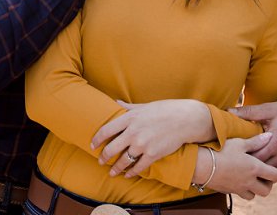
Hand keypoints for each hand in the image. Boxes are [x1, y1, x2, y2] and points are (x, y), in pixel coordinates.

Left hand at [92, 99, 212, 177]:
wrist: (184, 119)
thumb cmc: (164, 110)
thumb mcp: (144, 106)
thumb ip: (128, 107)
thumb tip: (116, 102)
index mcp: (130, 118)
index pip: (106, 130)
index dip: (97, 139)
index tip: (92, 145)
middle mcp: (133, 132)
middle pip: (111, 149)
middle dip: (104, 157)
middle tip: (100, 161)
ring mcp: (143, 144)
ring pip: (123, 161)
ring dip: (115, 168)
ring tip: (112, 172)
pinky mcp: (152, 155)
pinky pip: (138, 167)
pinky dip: (131, 172)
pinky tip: (127, 174)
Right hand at [205, 133, 276, 198]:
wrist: (201, 164)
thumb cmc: (221, 151)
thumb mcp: (240, 143)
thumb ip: (256, 141)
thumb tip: (269, 136)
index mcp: (254, 168)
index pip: (275, 175)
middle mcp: (248, 181)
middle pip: (266, 190)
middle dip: (268, 184)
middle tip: (266, 175)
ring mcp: (238, 188)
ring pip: (253, 195)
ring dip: (255, 188)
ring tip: (252, 178)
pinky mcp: (228, 191)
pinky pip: (240, 193)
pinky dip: (243, 188)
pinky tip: (238, 178)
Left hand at [229, 100, 276, 170]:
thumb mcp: (269, 109)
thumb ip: (249, 112)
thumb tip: (228, 110)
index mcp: (276, 141)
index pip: (254, 157)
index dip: (243, 158)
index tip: (233, 155)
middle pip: (262, 168)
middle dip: (249, 167)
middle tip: (237, 165)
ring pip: (271, 174)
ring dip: (261, 172)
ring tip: (248, 170)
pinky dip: (272, 174)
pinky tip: (263, 170)